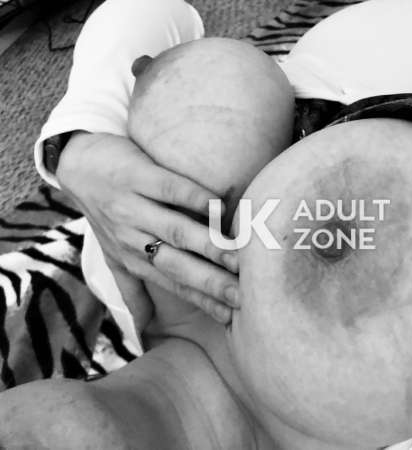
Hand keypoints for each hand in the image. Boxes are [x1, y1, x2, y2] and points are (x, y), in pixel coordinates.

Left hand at [57, 132, 237, 326]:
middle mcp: (132, 238)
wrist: (79, 165)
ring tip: (237, 257)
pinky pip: (167, 188)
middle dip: (210, 282)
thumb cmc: (106, 211)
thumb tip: (145, 330)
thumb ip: (132, 289)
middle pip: (176, 264)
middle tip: (241, 295)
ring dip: (207, 245)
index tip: (232, 316)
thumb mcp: (113, 255)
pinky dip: (193, 197)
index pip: (175, 286)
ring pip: (174, 230)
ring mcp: (132, 206)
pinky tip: (219, 206)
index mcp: (134, 259)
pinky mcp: (135, 176)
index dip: (203, 301)